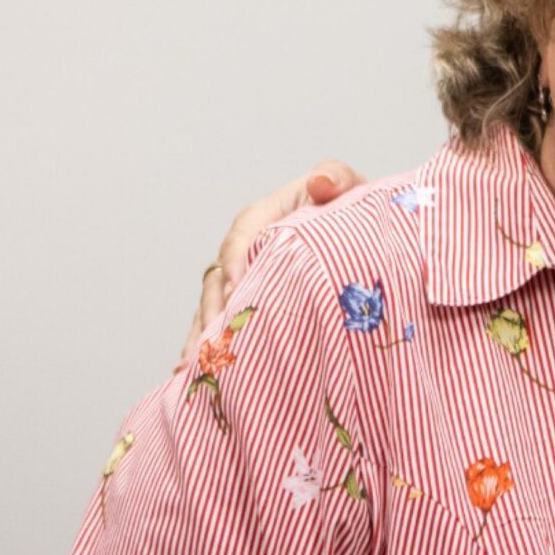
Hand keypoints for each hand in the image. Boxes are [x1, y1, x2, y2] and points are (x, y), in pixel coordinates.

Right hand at [180, 163, 362, 361]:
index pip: (242, 236)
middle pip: (218, 279)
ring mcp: (243, 284)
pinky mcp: (248, 311)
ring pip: (213, 309)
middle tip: (209, 340)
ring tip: (190, 367)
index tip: (237, 285)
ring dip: (201, 337)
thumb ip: (335, 178)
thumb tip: (320, 184)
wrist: (365, 245)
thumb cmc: (349, 214)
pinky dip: (208, 352)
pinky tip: (193, 377)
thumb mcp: (347, 188)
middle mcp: (245, 253)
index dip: (236, 259)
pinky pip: (222, 330)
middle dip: (212, 310)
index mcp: (264, 219)